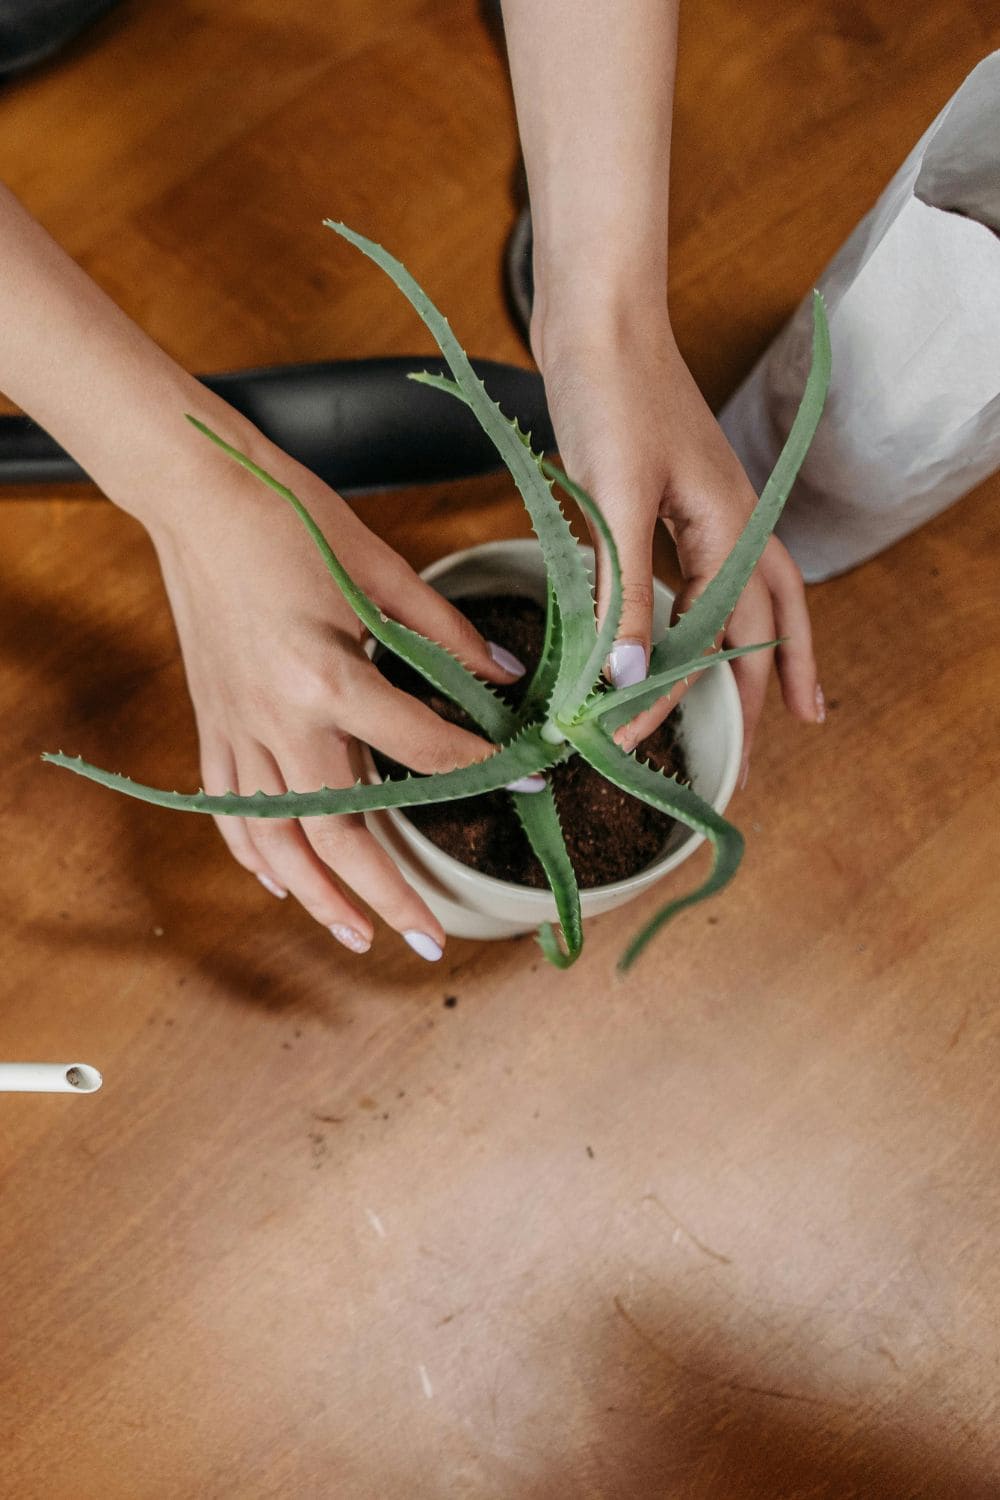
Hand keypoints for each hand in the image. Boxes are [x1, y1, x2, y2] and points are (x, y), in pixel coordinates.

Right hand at [133, 406, 527, 958]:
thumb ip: (445, 633)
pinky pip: (230, 811)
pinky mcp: (211, 725)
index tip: (527, 784)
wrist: (195, 494)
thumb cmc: (288, 518)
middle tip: (430, 939)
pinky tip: (285, 885)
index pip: (421, 749)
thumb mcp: (379, 569)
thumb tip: (506, 678)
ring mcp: (237, 729)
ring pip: (278, 840)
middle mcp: (278, 720)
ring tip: (359, 937)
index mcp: (327, 676)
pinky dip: (257, 856)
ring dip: (319, 897)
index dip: (482, 769)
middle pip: (340, 831)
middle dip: (388, 894)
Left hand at [534, 307, 823, 776]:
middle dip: (776, 687)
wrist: (600, 317)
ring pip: (751, 599)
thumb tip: (628, 677)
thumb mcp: (616, 499)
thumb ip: (623, 593)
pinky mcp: (676, 499)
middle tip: (778, 740)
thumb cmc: (613, 394)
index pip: (720, 639)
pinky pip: (709, 573)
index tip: (631, 739)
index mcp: (729, 529)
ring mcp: (710, 511)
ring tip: (781, 699)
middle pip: (771, 623)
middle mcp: (733, 525)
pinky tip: (702, 632)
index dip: (678, 697)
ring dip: (764, 653)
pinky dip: (712, 614)